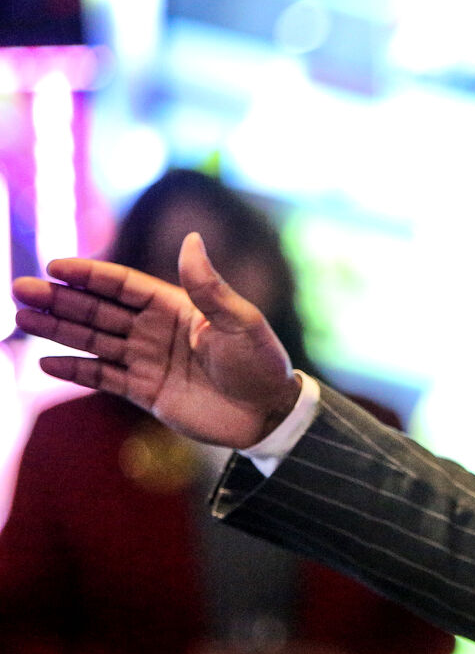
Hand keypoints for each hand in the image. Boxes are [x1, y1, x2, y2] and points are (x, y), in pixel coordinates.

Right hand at [13, 233, 300, 448]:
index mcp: (177, 306)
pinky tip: (47, 363)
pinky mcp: (145, 391)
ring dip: (58, 330)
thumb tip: (192, 238)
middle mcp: (156, 330)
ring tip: (22, 318)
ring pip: (94, 340)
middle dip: (61, 300)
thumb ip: (209, 287)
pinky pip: (103, 378)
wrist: (269, 415)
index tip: (54, 266)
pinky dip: (76, 370)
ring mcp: (148, 360)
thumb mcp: (240, 322)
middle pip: (99, 310)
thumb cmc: (261, 363)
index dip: (89, 275)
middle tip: (20, 289)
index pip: (123, 285)